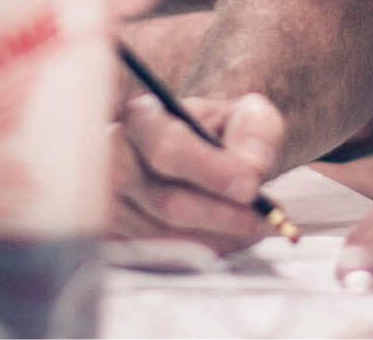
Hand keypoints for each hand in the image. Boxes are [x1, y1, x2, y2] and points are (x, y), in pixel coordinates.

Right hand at [110, 90, 282, 249]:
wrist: (190, 158)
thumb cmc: (216, 135)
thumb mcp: (243, 116)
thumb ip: (256, 131)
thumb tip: (251, 167)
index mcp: (142, 118)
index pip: (168, 148)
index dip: (212, 172)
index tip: (251, 187)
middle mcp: (115, 159)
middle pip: (168, 202)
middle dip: (223, 216)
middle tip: (263, 219)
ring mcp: (109, 201)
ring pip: (167, 235)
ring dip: (218, 238)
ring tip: (252, 228)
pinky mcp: (114, 235)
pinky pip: (160, 257)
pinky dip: (202, 251)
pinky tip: (228, 239)